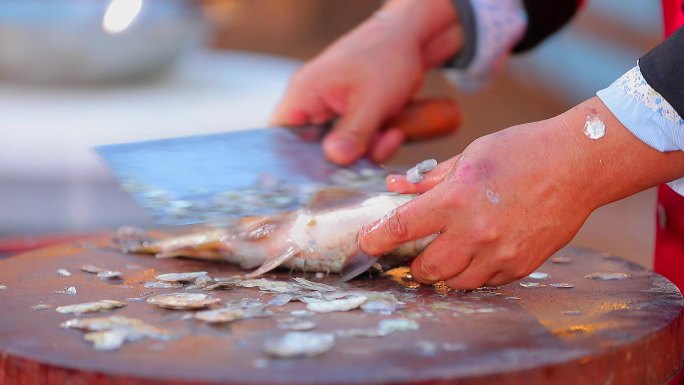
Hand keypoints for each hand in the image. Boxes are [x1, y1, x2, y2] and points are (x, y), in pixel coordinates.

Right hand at [271, 0, 460, 164]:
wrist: (410, 39)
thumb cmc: (385, 56)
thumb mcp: (372, 100)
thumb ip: (353, 133)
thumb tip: (335, 160)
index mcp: (304, 94)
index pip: (278, 136)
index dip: (288, 162)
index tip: (310, 179)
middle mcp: (312, 105)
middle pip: (311, 150)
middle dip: (341, 159)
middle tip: (367, 159)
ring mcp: (331, 112)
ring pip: (338, 150)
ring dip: (365, 151)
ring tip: (389, 135)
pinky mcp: (350, 118)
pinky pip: (355, 143)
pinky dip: (374, 144)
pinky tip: (393, 132)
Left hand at [359, 97, 683, 288]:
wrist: (577, 165)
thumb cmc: (522, 152)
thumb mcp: (469, 156)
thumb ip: (429, 179)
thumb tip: (395, 188)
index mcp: (456, 200)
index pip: (401, 228)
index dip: (376, 239)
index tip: (366, 243)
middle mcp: (476, 232)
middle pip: (425, 268)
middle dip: (412, 263)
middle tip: (413, 252)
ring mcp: (500, 253)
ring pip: (454, 281)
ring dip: (442, 271)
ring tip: (447, 252)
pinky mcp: (521, 265)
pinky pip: (485, 280)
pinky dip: (474, 271)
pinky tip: (478, 251)